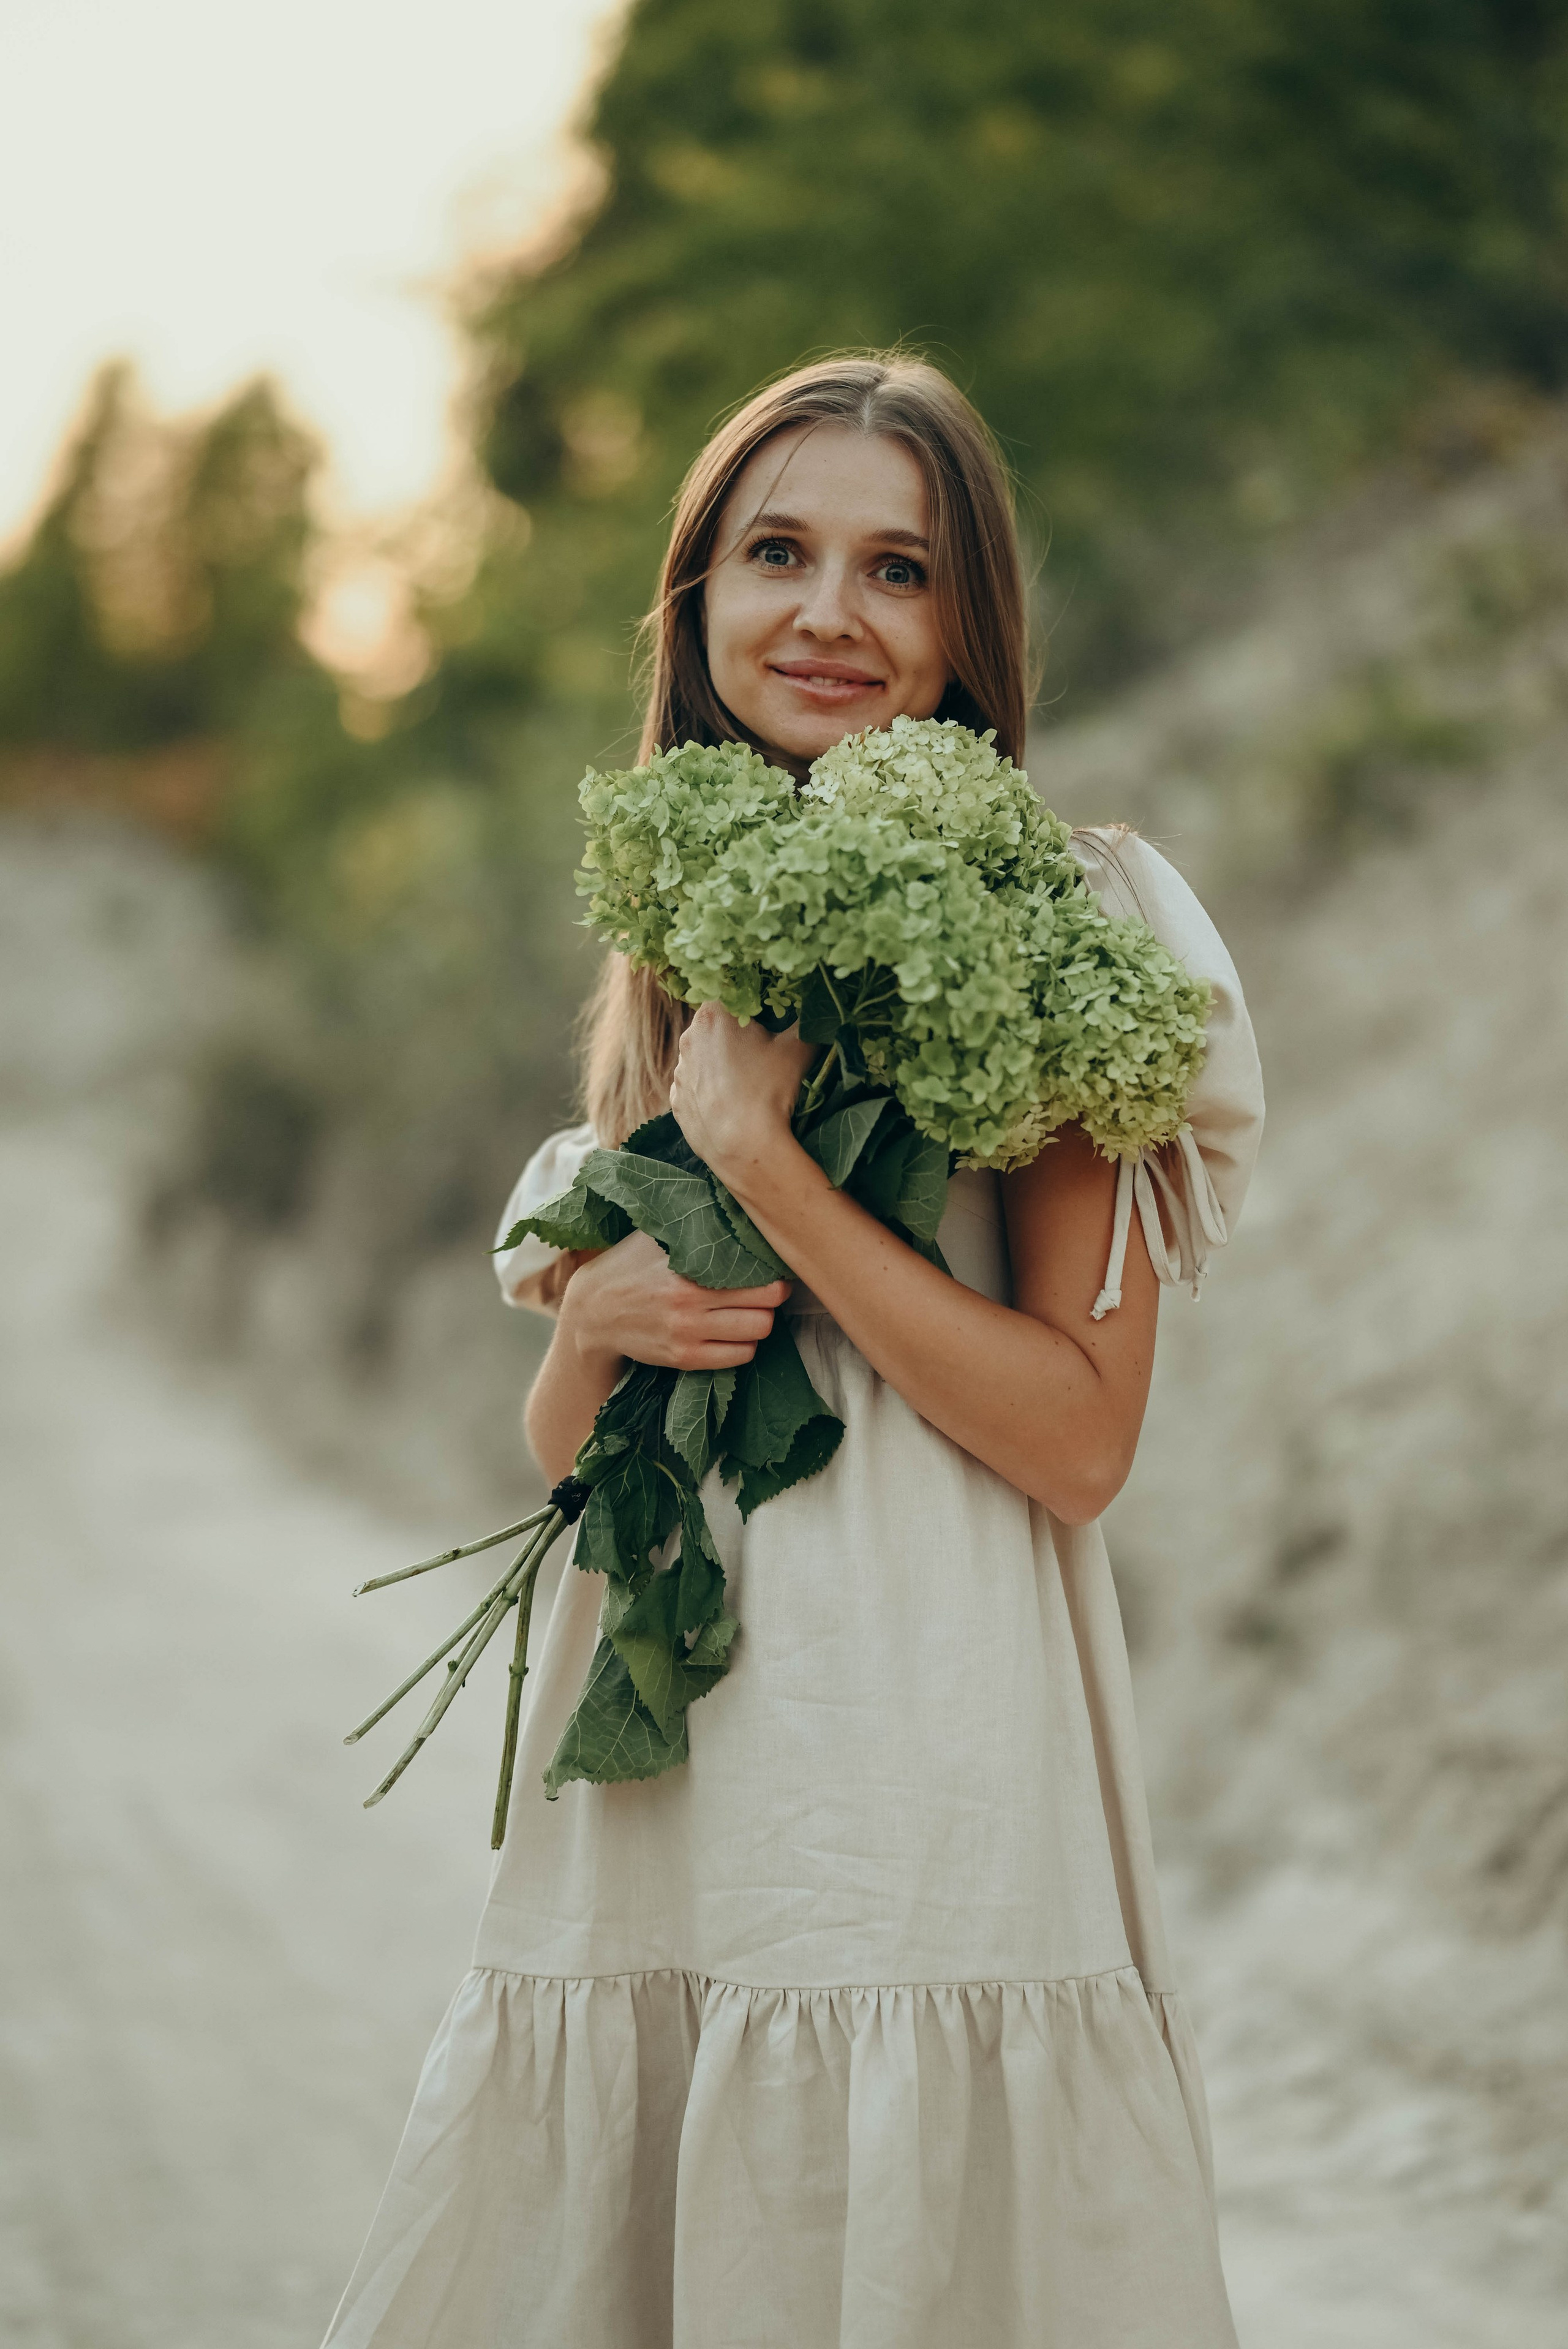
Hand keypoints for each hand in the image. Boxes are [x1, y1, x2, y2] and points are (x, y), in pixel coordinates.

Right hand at [559, 1229, 789, 1373]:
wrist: (591, 1312)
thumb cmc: (628, 1265)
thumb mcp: (654, 1234)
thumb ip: (692, 1221)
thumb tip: (734, 1200)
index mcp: (687, 1268)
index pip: (757, 1276)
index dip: (773, 1272)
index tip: (771, 1268)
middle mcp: (689, 1303)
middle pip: (766, 1307)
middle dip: (772, 1298)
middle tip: (767, 1290)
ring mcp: (687, 1334)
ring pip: (757, 1334)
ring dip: (759, 1322)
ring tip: (750, 1311)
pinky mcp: (683, 1359)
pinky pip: (739, 1357)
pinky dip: (744, 1345)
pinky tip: (732, 1331)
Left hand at [668, 1002, 815, 1190]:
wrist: (744, 1146)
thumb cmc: (769, 1090)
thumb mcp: (798, 1048)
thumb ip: (806, 1022)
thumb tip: (815, 1009)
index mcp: (714, 1014)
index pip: (733, 996)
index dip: (754, 1008)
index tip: (771, 1024)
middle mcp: (689, 1038)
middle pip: (717, 1027)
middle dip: (738, 1036)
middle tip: (764, 1055)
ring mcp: (680, 1072)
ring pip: (705, 1058)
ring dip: (723, 1064)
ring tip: (749, 1085)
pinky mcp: (677, 1102)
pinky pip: (696, 1088)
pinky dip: (712, 1092)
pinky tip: (733, 1104)